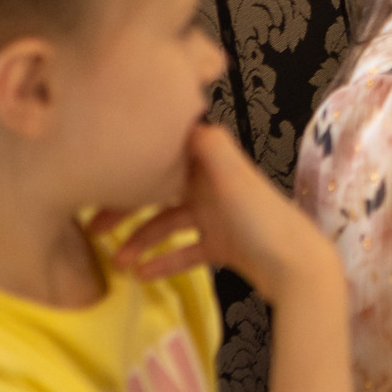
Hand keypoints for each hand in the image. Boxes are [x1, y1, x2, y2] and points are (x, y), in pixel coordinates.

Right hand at [92, 125, 338, 302]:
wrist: (298, 267)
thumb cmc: (262, 219)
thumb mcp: (234, 177)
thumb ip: (208, 146)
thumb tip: (179, 116)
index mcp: (217, 166)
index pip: (168, 158)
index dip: (138, 164)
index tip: (102, 175)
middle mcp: (217, 187)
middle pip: (163, 192)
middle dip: (128, 208)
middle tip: (92, 229)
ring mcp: (222, 218)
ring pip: (171, 225)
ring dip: (142, 241)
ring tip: (118, 262)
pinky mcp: (226, 247)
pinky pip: (187, 251)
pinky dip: (165, 261)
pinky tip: (140, 275)